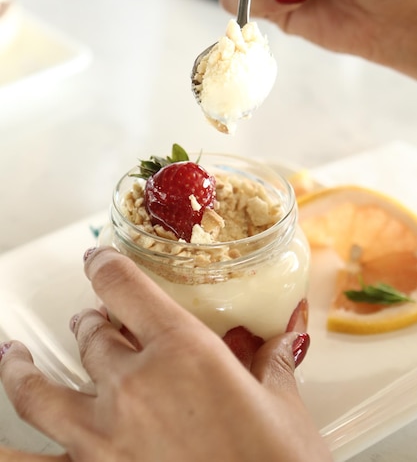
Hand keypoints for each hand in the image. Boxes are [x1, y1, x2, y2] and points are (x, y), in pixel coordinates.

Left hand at [0, 246, 330, 461]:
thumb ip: (273, 365)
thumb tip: (282, 342)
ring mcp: (105, 437)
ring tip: (13, 358)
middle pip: (92, 336)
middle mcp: (134, 387)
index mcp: (182, 351)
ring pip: (41, 391)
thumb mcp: (284, 408)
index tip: (98, 259)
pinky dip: (12, 457)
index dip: (104, 264)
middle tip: (98, 322)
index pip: (122, 285)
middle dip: (93, 323)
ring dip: (23, 370)